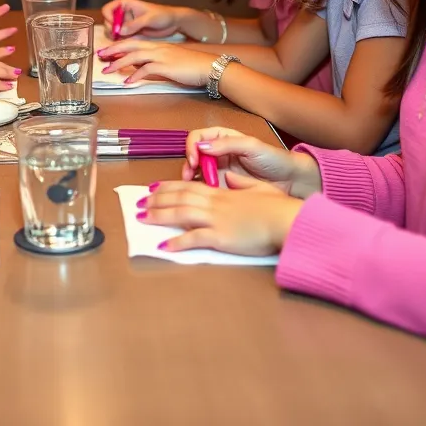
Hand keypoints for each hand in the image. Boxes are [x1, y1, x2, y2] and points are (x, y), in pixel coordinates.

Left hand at [97, 40, 212, 86]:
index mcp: (158, 45)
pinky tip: (128, 81)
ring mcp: (161, 56)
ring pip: (134, 57)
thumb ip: (153, 63)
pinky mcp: (165, 66)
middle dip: (113, 50)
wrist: (208, 66)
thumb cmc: (191, 65)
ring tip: (108, 70)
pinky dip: (135, 75)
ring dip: (119, 63)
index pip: (133, 43)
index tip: (106, 50)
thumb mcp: (169, 61)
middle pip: (130, 46)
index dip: (118, 46)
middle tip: (100, 55)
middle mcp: (157, 48)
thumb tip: (139, 69)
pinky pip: (146, 69)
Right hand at [100, 0, 183, 38]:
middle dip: (112, 30)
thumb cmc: (162, 15)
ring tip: (128, 38)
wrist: (172, 23)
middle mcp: (122, 13)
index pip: (107, 9)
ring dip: (116, 37)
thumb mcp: (149, 18)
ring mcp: (125, 23)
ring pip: (112, 31)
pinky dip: (121, 41)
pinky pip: (120, 38)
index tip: (116, 27)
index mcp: (124, 4)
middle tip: (121, 36)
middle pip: (107, 22)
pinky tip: (130, 41)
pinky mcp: (130, 32)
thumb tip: (120, 31)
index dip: (109, 18)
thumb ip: (134, 24)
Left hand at [140, 173, 302, 256]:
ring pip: (180, 214)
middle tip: (139, 203)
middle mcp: (215, 204)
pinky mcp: (220, 237)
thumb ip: (242, 184)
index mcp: (223, 193)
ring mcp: (216, 220)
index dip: (168, 187)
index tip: (154, 188)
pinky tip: (164, 246)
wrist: (286, 220)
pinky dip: (177, 242)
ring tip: (142, 219)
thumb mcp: (259, 189)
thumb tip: (231, 178)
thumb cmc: (278, 208)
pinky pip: (193, 239)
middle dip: (157, 200)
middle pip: (179, 198)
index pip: (189, 187)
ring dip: (158, 216)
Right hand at [183, 128, 321, 197]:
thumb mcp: (252, 146)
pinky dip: (198, 189)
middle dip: (188, 163)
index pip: (198, 137)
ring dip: (190, 176)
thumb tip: (201, 146)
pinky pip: (205, 185)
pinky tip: (200, 194)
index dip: (192, 146)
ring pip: (196, 170)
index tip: (195, 159)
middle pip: (193, 154)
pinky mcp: (222, 186)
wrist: (290, 181)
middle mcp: (218, 152)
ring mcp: (219, 170)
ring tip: (191, 185)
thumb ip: (227, 144)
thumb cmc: (274, 159)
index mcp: (223, 138)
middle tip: (189, 175)